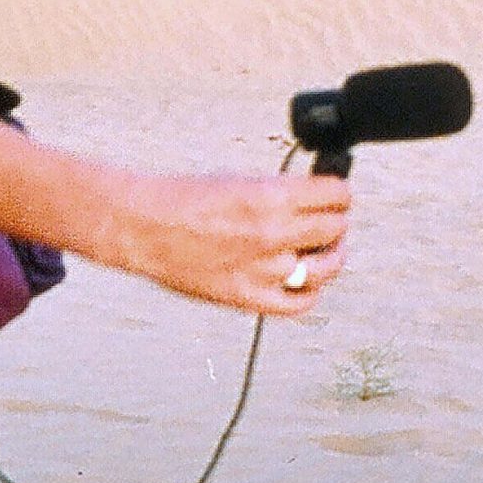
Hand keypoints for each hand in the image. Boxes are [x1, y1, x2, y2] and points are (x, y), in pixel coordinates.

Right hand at [110, 172, 353, 316]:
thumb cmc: (182, 200)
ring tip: (324, 251)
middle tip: (328, 220)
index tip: (337, 195)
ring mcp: (264, 270)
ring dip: (330, 256)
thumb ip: (279, 194)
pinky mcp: (249, 298)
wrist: (142, 226)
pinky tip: (305, 281)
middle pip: (335, 229)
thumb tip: (310, 202)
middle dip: (335, 221)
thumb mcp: (240, 179)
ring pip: (326, 268)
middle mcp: (274, 233)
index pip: (336, 195)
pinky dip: (309, 292)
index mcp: (272, 197)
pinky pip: (299, 304)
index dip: (340, 193)